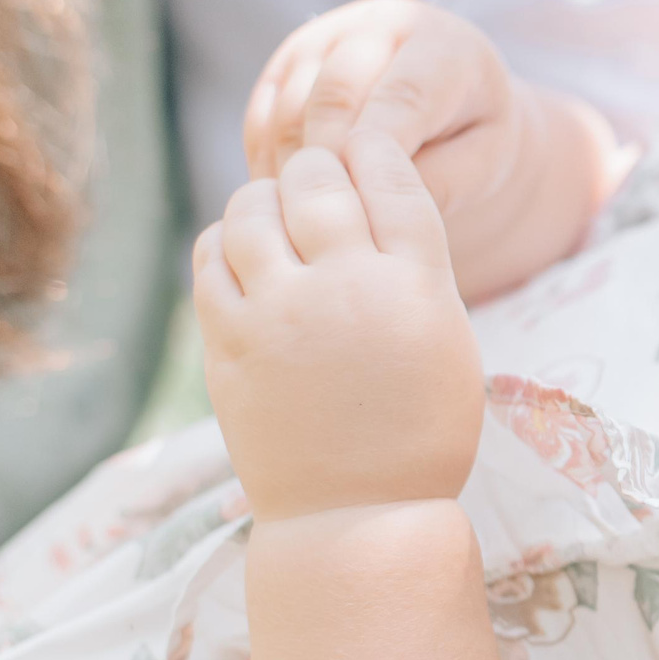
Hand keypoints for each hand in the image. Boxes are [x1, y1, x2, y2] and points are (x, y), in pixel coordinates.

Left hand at [196, 136, 484, 521]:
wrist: (357, 515)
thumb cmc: (419, 431)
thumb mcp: (447, 340)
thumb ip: (412, 269)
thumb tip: (364, 204)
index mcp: (416, 286)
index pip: (392, 177)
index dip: (376, 147)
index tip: (368, 144)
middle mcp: (346, 289)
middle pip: (317, 179)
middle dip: (316, 165)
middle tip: (317, 176)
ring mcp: (279, 315)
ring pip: (252, 208)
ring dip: (263, 196)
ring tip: (275, 212)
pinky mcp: (227, 343)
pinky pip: (211, 257)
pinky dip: (225, 240)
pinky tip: (243, 253)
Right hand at [244, 0, 520, 216]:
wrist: (451, 103)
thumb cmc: (474, 137)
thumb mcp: (485, 159)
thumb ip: (446, 179)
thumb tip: (378, 207)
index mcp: (441, 44)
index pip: (403, 95)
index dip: (380, 152)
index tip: (368, 203)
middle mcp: (376, 29)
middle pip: (334, 95)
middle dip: (329, 166)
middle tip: (329, 228)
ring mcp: (323, 41)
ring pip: (288, 108)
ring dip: (292, 172)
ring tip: (306, 228)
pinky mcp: (285, 66)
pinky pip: (261, 118)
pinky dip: (267, 165)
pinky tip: (284, 208)